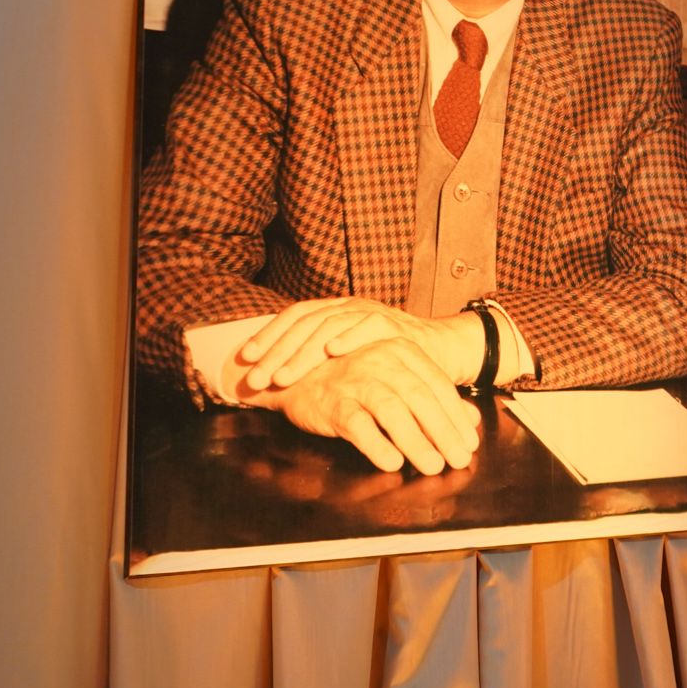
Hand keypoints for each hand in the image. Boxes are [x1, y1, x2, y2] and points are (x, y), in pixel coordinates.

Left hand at [240, 297, 478, 390]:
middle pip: (305, 322)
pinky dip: (350, 336)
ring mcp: (372, 313)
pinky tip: (332, 351)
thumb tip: (271, 380)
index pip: (294, 316)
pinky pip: (369, 324)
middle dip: (277, 351)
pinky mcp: (396, 325)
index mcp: (333, 312)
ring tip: (283, 377)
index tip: (246, 360)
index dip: (268, 335)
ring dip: (303, 352)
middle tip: (256, 379)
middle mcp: (348, 307)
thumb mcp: (348, 360)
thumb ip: (318, 363)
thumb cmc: (387, 362)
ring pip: (330, 325)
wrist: (440, 353)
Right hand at [269, 337, 481, 474]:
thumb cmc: (352, 378)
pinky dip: (376, 444)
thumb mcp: (395, 379)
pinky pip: (358, 425)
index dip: (456, 417)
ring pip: (393, 412)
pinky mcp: (333, 402)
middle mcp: (382, 360)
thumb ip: (433, 396)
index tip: (470, 444)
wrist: (295, 374)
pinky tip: (392, 463)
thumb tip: (472, 419)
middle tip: (460, 461)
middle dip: (444, 432)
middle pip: (421, 399)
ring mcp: (356, 380)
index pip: (438, 385)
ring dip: (416, 441)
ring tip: (434, 467)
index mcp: (401, 351)